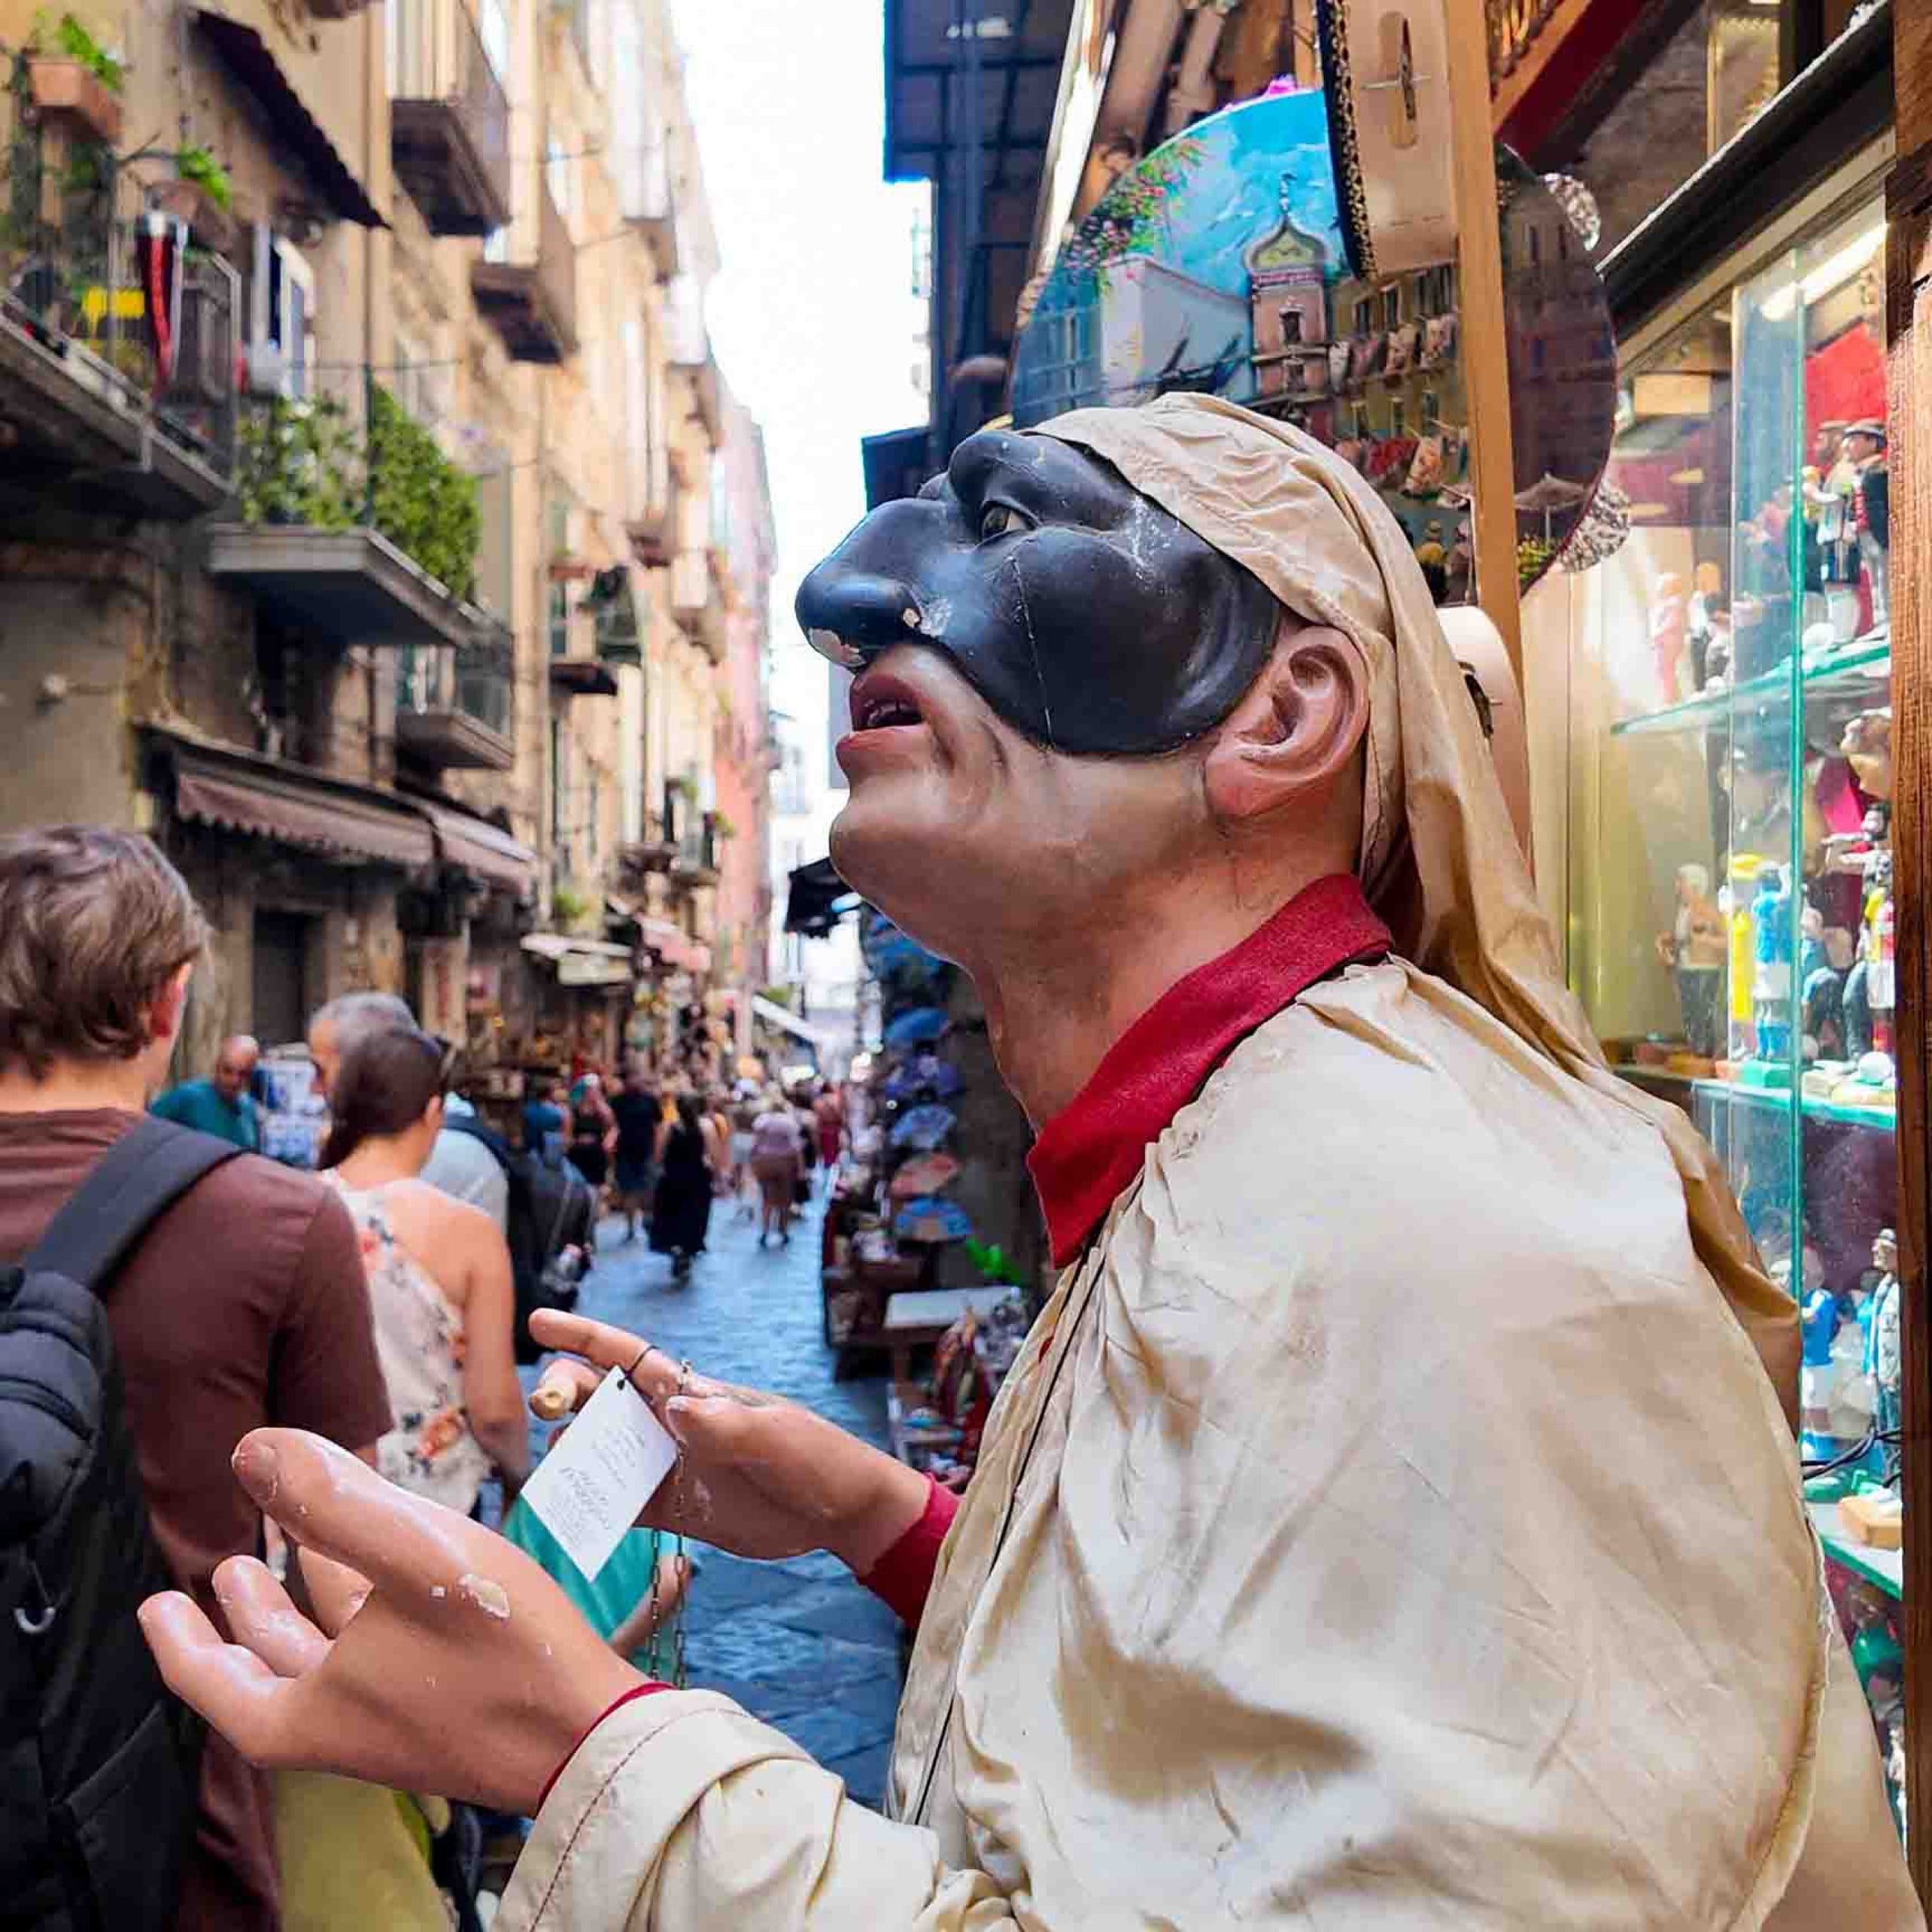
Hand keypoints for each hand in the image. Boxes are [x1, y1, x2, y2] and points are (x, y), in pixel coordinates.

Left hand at [139, 1431, 638, 1815]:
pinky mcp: (446, 1711)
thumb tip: (251, 1448)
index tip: (156, 1606)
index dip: (180, 1640)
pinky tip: (392, 1570)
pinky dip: (365, 1611)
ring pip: (330, 1660)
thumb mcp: (416, 1556)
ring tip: (297, 1551)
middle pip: (270, 1672)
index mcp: (313, 1710)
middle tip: (227, 1568)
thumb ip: (332, 1500)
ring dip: (307, 1604)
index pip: (214, 1682)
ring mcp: (398, 1722)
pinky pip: (381, 1659)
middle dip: (246, 1618)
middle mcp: (346, 1724)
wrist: (593, 1737)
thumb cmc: (503, 1652)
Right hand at [527, 1310, 928, 1574]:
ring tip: (551, 1461)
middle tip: (546, 1406)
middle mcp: (673, 1423)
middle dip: (565, 1392)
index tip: (538, 1322)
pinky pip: (621, 1502)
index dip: (582, 1337)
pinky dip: (593, 1503)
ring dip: (571, 1450)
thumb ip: (727, 1426)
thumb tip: (674, 1409)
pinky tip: (570, 1510)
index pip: (628, 1357)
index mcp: (695, 1393)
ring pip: (603, 1448)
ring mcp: (671, 1465)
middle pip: (603, 1397)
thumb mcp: (777, 1438)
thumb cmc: (816, 1459)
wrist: (841, 1512)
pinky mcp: (676, 1508)